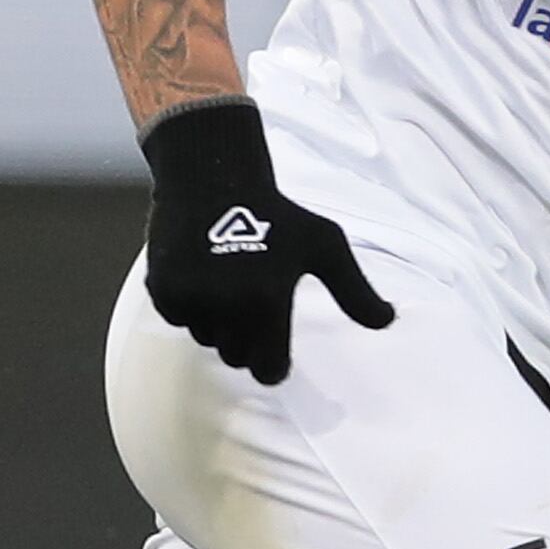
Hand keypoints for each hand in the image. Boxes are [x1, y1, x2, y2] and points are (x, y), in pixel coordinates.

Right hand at [138, 98, 393, 385]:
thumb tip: (387, 321)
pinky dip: (188, 305)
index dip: (273, 365)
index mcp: (266, 300)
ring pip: (205, 338)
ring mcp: (190, 297)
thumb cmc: (278, 214)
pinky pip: (177, 319)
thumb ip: (355, 290)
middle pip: (235, 357)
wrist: (212, 178)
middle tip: (251, 301)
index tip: (275, 354)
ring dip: (217, 321)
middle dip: (246, 340)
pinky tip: (201, 272)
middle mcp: (225, 303)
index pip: (267, 370)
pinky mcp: (162, 288)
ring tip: (227, 280)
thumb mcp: (325, 245)